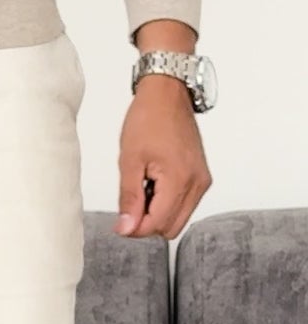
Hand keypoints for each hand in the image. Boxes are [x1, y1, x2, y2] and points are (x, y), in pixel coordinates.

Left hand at [114, 75, 211, 239]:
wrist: (167, 95)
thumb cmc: (148, 119)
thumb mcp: (129, 161)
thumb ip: (129, 199)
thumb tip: (126, 228)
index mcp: (180, 180)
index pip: (158, 224)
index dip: (136, 228)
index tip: (121, 221)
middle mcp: (197, 184)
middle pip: (171, 228)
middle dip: (147, 222)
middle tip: (130, 201)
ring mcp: (202, 181)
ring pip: (178, 218)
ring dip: (157, 212)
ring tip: (144, 186)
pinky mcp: (202, 177)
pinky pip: (185, 204)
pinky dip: (167, 202)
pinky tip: (155, 183)